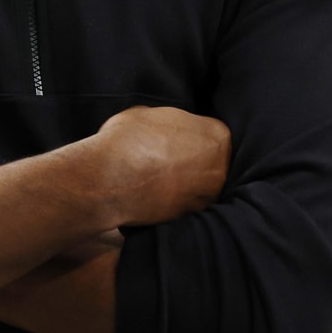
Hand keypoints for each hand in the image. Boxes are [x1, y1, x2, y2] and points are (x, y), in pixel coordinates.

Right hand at [91, 106, 230, 225]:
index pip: (211, 133)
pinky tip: (152, 194)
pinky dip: (171, 200)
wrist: (112, 179)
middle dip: (190, 161)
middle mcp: (220, 167)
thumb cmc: (129, 139)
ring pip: (198, 186)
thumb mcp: (149, 114)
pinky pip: (183, 204)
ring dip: (182, 183)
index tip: (173, 138)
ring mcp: (206, 196)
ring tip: (156, 177)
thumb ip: (168, 123)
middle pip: (210, 161)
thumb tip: (164, 131)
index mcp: (217, 135)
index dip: (189, 135)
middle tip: (164, 158)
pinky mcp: (189, 217)